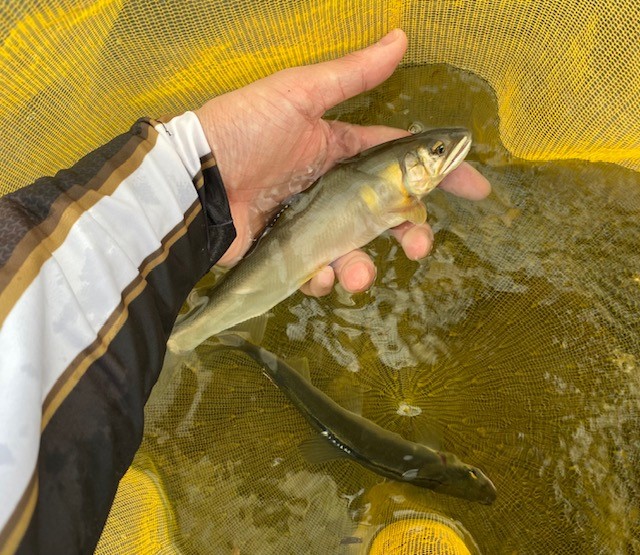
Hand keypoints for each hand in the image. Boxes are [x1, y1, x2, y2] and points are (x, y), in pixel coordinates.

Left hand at [195, 29, 490, 295]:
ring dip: (362, 268)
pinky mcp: (285, 252)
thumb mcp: (299, 95)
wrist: (193, 181)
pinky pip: (314, 271)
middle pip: (384, 216)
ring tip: (356, 277)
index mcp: (338, 150)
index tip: (476, 190)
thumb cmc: (244, 131)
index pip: (400, 160)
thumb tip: (401, 38)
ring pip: (352, 251)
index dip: (439, 175)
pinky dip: (320, 279)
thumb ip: (350, 76)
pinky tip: (314, 276)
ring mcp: (308, 223)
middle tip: (418, 248)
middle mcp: (329, 188)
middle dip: (408, 233)